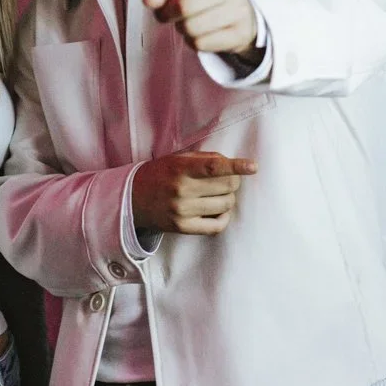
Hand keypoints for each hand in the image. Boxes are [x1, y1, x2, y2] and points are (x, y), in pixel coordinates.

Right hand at [132, 151, 256, 236]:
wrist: (132, 199)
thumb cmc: (160, 174)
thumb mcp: (177, 158)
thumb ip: (204, 158)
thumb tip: (231, 164)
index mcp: (180, 168)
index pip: (214, 167)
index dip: (236, 166)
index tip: (253, 166)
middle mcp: (181, 190)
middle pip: (226, 186)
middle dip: (234, 181)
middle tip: (226, 179)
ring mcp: (182, 211)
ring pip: (225, 205)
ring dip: (229, 198)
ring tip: (218, 194)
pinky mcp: (183, 227)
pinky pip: (217, 226)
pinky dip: (224, 217)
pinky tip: (219, 210)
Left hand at [144, 0, 257, 55]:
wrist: (242, 18)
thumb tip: (147, 0)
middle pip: (186, 5)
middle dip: (168, 13)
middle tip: (167, 14)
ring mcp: (239, 12)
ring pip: (192, 27)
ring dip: (182, 29)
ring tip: (187, 23)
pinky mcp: (239, 35)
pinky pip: (201, 43)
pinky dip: (192, 41)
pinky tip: (200, 34)